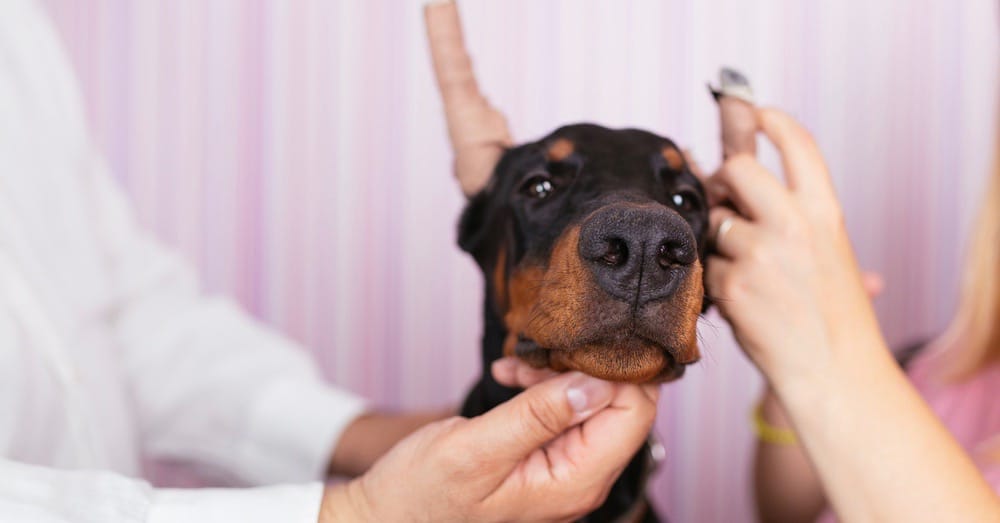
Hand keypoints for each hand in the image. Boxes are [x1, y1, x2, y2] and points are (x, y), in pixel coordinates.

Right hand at [320, 365, 657, 521]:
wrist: (391, 519)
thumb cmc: (423, 497)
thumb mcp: (475, 450)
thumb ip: (538, 417)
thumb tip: (595, 384)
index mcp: (575, 481)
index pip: (634, 413)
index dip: (614, 370)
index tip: (574, 345)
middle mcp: (581, 478)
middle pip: (619, 404)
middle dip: (581, 368)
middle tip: (532, 359)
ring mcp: (566, 468)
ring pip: (592, 401)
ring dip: (556, 374)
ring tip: (513, 372)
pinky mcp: (548, 457)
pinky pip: (564, 410)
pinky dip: (541, 387)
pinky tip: (511, 380)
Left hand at [704, 108, 887, 389]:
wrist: (835, 371)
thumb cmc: (833, 315)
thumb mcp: (831, 252)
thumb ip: (795, 216)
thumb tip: (741, 183)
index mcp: (825, 211)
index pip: (797, 144)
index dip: (773, 121)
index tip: (756, 111)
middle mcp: (793, 223)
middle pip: (736, 169)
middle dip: (725, 183)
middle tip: (731, 206)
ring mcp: (760, 253)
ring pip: (715, 224)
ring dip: (719, 244)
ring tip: (751, 277)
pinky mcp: (732, 285)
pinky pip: (705, 266)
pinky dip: (716, 282)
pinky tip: (743, 302)